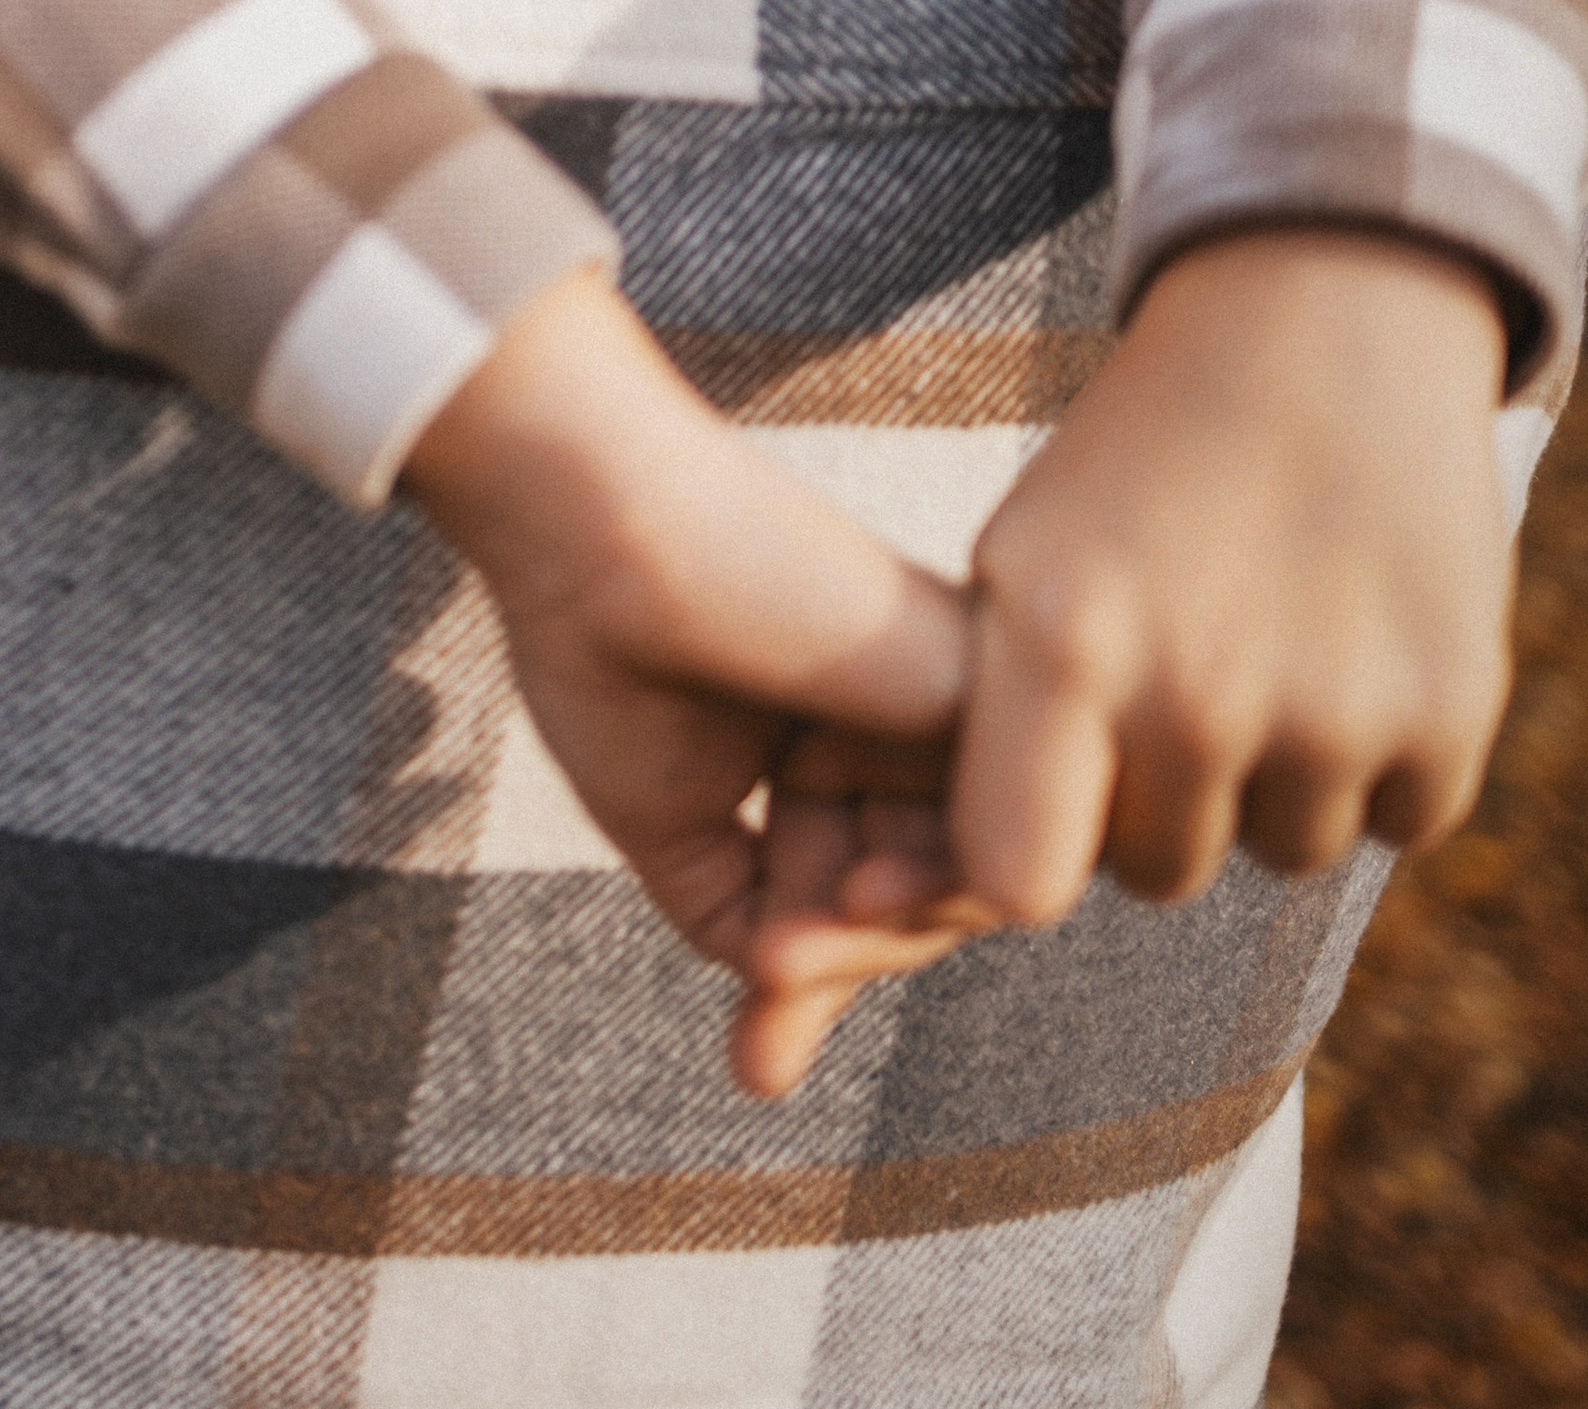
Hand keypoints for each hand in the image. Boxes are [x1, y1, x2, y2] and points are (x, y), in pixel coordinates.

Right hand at [405, 273, 995, 1092]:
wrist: (587, 529)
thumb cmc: (604, 644)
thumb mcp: (680, 828)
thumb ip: (746, 926)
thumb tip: (773, 1058)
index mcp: (848, 724)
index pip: (873, 879)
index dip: (821, 973)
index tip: (755, 1054)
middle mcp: (910, 704)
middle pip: (925, 886)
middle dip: (849, 973)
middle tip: (763, 1017)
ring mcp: (949, 684)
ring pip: (969, 872)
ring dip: (874, 945)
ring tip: (775, 959)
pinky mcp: (979, 667)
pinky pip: (999, 824)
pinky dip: (923, 893)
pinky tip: (837, 905)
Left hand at [954, 229, 1513, 922]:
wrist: (1319, 326)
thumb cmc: (1138, 461)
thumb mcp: (1022, 556)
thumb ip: (991, 723)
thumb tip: (948, 899)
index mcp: (1062, 637)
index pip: (1017, 881)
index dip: (1031, 852)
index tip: (1051, 797)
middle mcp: (1195, 690)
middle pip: (1157, 870)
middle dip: (1160, 799)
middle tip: (1181, 674)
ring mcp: (1331, 710)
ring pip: (1279, 849)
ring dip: (1274, 778)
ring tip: (1268, 636)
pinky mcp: (1449, 714)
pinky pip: (1395, 821)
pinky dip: (1381, 759)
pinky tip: (1353, 641)